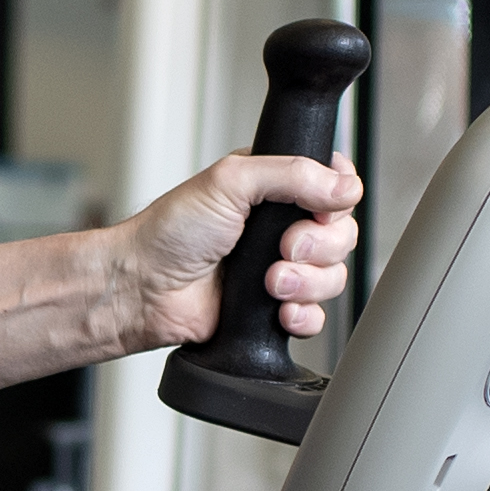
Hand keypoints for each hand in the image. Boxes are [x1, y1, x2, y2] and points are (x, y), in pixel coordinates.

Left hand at [120, 149, 364, 346]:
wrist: (143, 289)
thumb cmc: (169, 232)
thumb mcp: (230, 181)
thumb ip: (292, 173)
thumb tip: (345, 187)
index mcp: (274, 188)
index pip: (336, 188)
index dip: (336, 202)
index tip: (317, 210)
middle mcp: (281, 226)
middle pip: (342, 236)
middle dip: (319, 246)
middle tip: (284, 247)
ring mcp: (280, 268)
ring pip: (333, 277)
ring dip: (307, 282)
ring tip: (270, 282)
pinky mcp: (274, 308)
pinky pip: (316, 316)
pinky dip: (303, 315)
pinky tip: (278, 310)